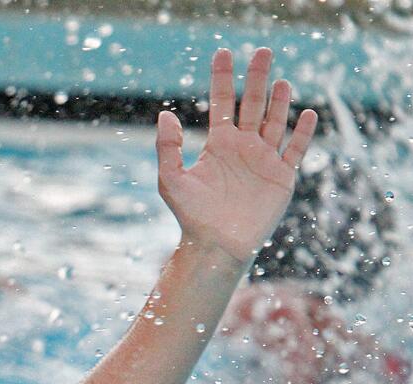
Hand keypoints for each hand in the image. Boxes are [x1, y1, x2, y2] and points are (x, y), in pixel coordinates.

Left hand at [156, 48, 317, 264]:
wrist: (216, 245)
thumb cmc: (191, 216)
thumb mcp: (171, 180)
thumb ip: (167, 148)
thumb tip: (163, 115)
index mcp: (218, 144)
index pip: (223, 103)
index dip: (222, 78)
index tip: (223, 53)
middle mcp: (243, 147)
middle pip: (252, 104)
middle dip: (257, 78)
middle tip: (261, 51)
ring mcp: (264, 160)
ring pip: (275, 122)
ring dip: (279, 101)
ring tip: (280, 81)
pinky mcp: (281, 176)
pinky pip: (296, 150)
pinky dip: (302, 133)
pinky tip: (306, 114)